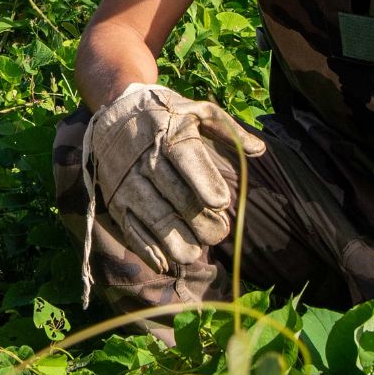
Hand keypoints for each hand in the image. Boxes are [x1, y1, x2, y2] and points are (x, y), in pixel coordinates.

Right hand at [88, 82, 264, 270]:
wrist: (114, 111)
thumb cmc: (166, 115)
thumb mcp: (197, 112)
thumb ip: (228, 131)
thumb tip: (259, 151)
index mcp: (167, 132)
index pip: (185, 158)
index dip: (204, 183)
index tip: (222, 203)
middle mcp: (144, 158)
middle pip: (173, 194)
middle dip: (198, 219)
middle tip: (219, 234)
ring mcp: (127, 182)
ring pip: (152, 217)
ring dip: (174, 240)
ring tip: (196, 254)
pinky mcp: (115, 199)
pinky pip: (130, 228)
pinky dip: (146, 249)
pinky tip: (166, 263)